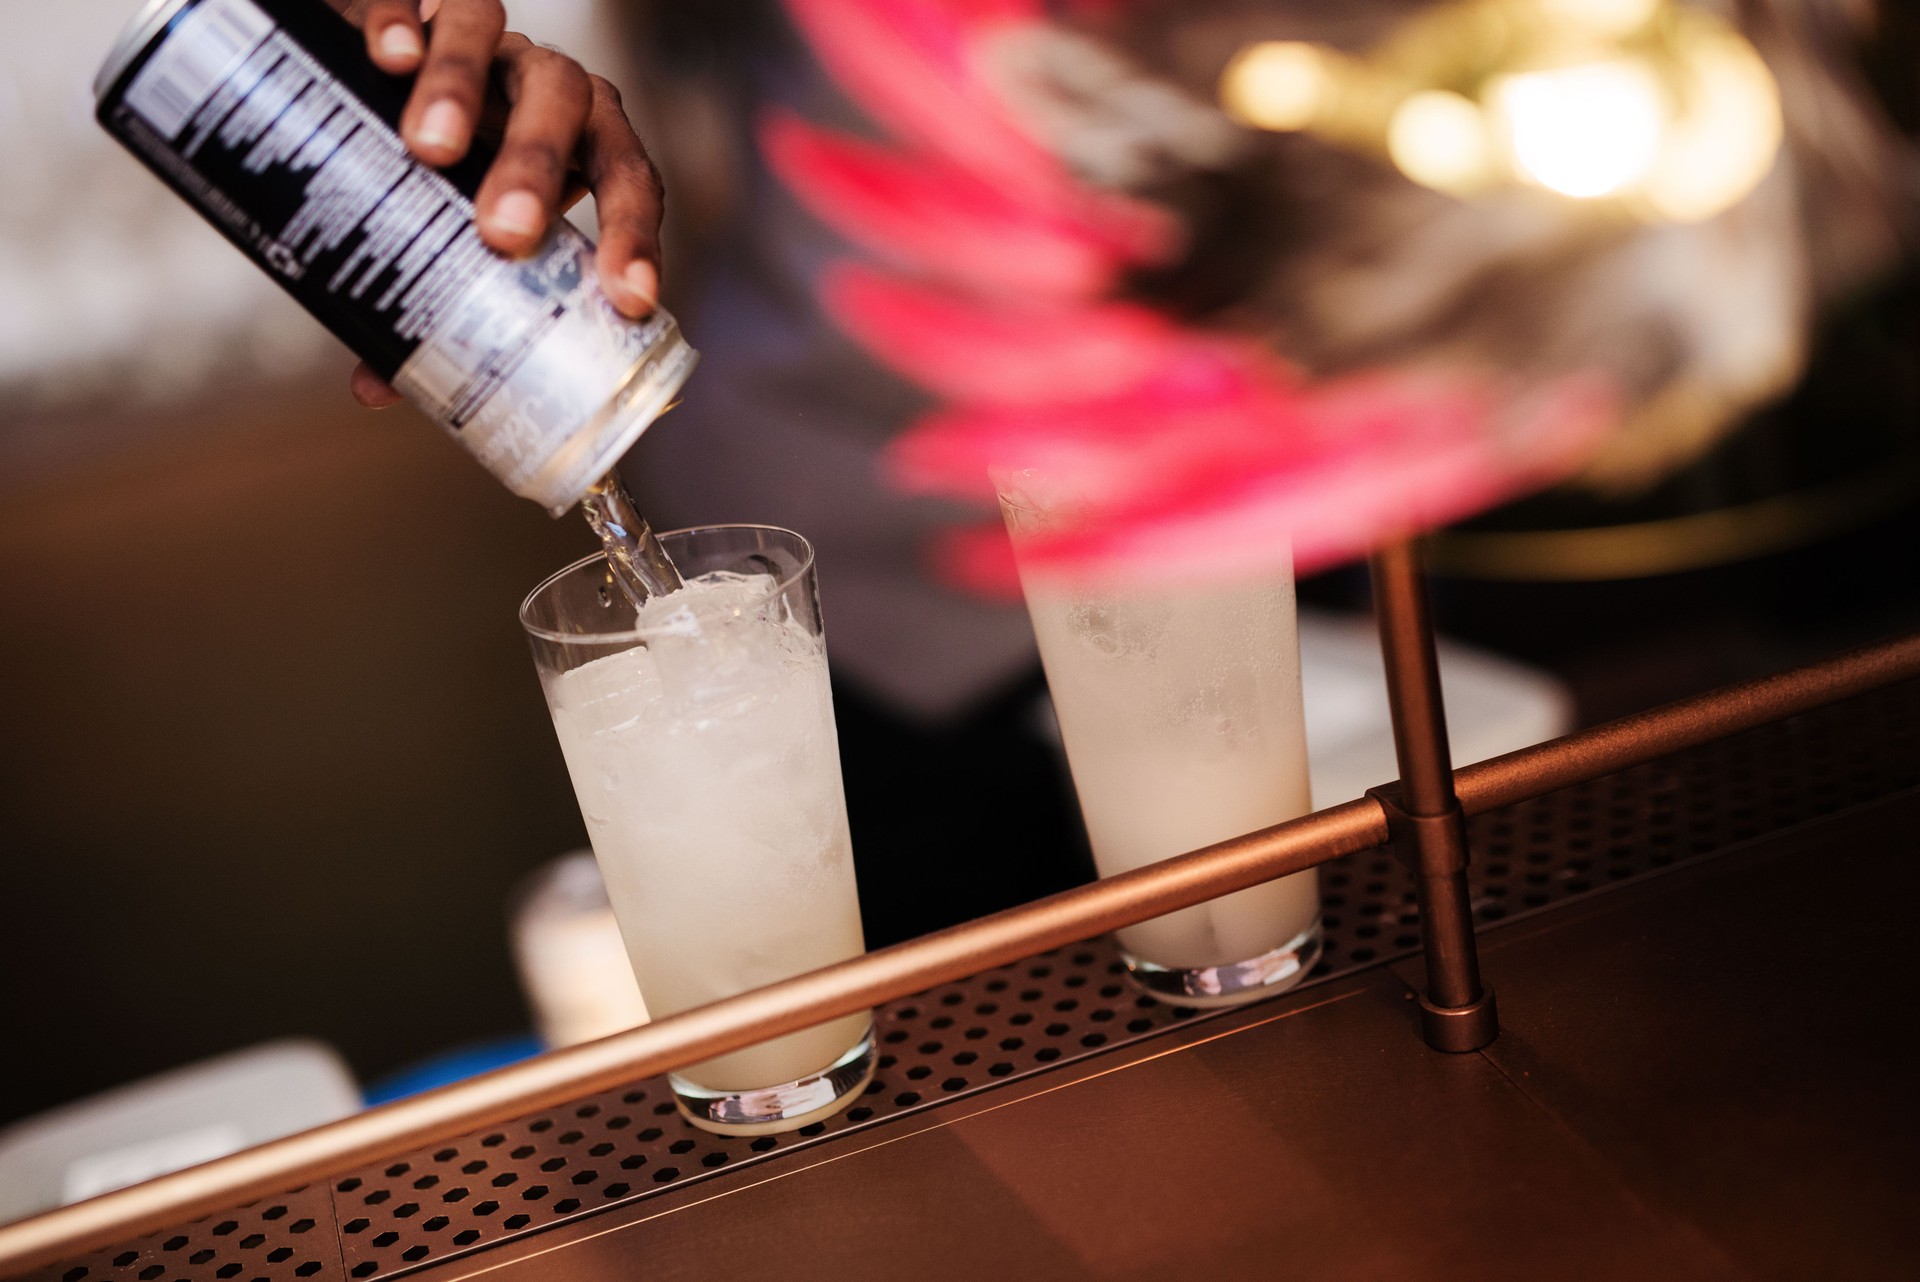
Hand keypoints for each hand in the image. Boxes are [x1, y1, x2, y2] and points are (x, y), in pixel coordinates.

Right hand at [340, 0, 663, 407]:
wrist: (379, 70)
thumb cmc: (439, 172)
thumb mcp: (446, 232)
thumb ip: (429, 297)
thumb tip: (378, 389)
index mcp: (581, 142)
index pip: (628, 181)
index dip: (634, 237)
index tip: (628, 300)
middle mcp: (543, 83)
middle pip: (566, 105)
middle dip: (539, 167)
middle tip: (503, 233)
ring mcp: (483, 37)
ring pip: (492, 36)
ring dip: (466, 89)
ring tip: (431, 150)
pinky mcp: (415, 3)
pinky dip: (404, 20)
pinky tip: (388, 59)